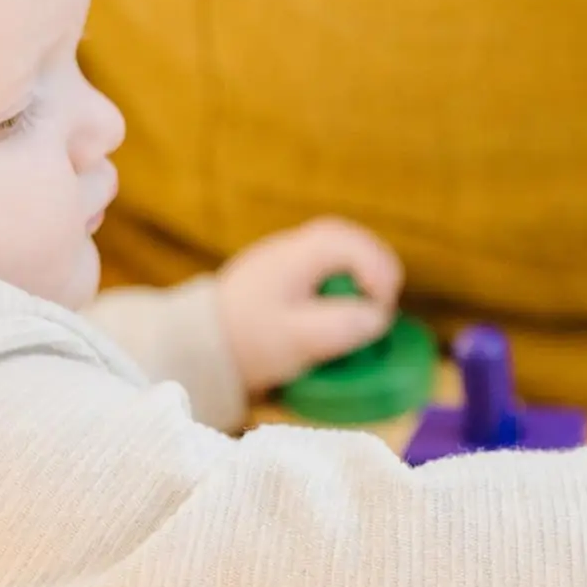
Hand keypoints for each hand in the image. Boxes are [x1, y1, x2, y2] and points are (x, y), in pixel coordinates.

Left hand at [215, 218, 403, 395]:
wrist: (203, 345)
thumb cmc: (249, 342)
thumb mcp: (296, 340)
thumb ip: (340, 327)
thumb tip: (378, 317)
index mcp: (296, 255)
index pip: (352, 245)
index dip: (379, 273)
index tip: (382, 309)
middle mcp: (295, 246)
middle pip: (355, 241)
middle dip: (379, 272)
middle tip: (383, 308)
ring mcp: (292, 256)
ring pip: (347, 251)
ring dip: (367, 277)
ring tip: (371, 310)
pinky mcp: (292, 273)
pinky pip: (333, 266)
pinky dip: (350, 283)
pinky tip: (347, 309)